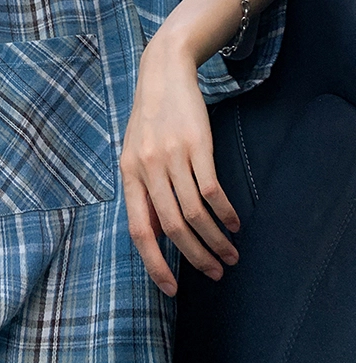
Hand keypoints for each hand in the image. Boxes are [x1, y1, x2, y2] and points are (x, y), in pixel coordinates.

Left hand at [119, 40, 239, 295]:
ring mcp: (172, 157)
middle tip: (215, 273)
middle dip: (194, 257)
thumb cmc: (148, 120)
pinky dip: (225, 213)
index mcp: (128, 175)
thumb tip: (154, 234)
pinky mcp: (197, 146)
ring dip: (215, 240)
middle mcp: (147, 169)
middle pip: (171, 227)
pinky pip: (212, 190)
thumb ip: (142, 190)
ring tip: (230, 254)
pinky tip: (234, 224)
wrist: (162, 74)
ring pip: (194, 213)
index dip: (155, 263)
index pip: (139, 230)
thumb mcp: (133, 153)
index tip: (171, 288)